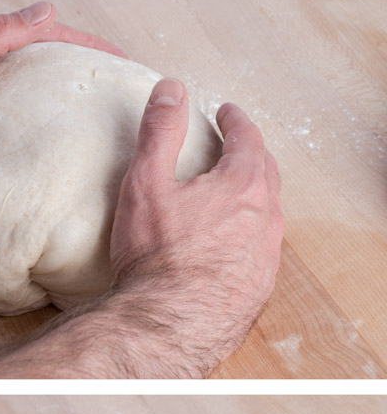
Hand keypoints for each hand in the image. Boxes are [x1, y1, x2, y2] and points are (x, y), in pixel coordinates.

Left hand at [0, 1, 125, 167]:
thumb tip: (48, 11)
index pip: (54, 40)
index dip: (92, 51)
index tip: (126, 65)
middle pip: (46, 72)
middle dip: (83, 83)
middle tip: (121, 103)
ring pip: (29, 104)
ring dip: (59, 115)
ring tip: (95, 135)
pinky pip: (6, 133)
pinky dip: (28, 140)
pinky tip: (45, 160)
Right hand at [108, 79, 283, 376]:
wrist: (167, 323)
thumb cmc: (156, 256)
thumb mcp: (147, 183)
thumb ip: (160, 133)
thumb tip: (171, 90)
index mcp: (243, 186)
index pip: (248, 140)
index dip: (236, 122)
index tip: (227, 114)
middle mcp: (265, 218)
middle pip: (266, 175)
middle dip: (251, 156)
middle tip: (235, 148)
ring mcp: (265, 255)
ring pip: (267, 215)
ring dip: (253, 199)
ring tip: (233, 197)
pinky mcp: (258, 287)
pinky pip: (259, 250)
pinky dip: (247, 236)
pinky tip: (229, 246)